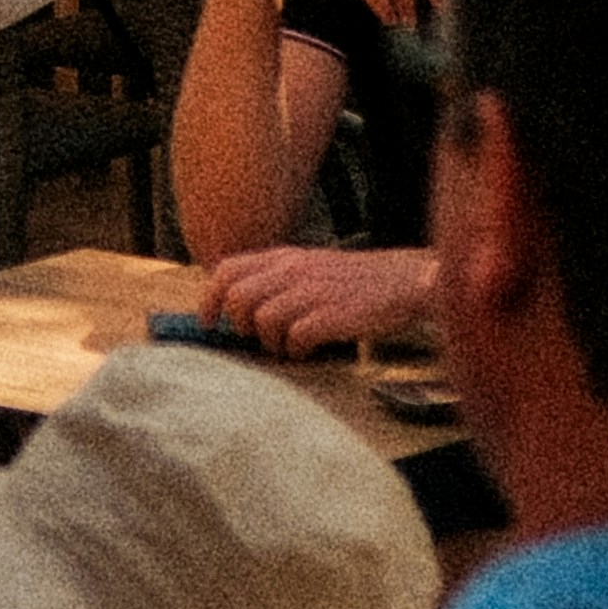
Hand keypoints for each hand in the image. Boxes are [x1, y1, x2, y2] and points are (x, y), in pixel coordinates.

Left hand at [204, 239, 436, 359]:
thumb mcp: (308, 266)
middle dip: (240, 325)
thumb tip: (238, 305)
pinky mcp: (332, 316)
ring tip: (287, 346)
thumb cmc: (352, 281)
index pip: (227, 270)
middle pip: (238, 298)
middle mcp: (292, 270)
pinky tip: (307, 350)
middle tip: (259, 337)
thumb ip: (276, 278)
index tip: (207, 321)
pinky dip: (295, 351)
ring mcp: (311, 292)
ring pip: (263, 320)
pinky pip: (295, 338)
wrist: (400, 280)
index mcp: (283, 257)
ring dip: (270, 342)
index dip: (209, 298)